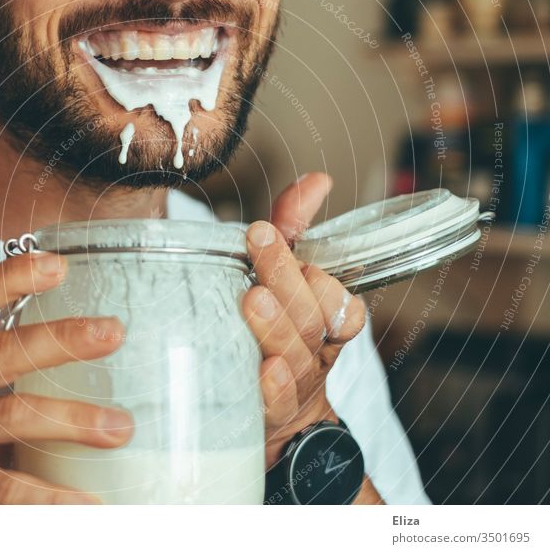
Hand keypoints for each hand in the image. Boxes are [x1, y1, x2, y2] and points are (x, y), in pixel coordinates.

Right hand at [0, 253, 133, 503]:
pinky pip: (3, 490)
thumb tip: (88, 336)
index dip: (9, 278)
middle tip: (114, 331)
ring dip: (71, 419)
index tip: (58, 264)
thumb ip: (2, 360)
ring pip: (10, 416)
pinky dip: (50, 498)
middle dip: (60, 339)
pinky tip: (88, 504)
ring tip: (121, 427)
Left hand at [243, 173, 366, 466]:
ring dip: (277, 326)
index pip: (341, 304)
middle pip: (312, 319)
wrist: (273, 415)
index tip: (296, 250)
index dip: (325, 282)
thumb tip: (318, 181)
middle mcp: (314, 351)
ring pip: (295, 355)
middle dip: (288, 279)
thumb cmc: (276, 333)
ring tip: (254, 300)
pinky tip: (263, 368)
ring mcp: (294, 384)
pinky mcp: (267, 412)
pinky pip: (277, 403)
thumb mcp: (284, 278)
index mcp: (324, 321)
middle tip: (260, 242)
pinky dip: (275, 386)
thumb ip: (296, 228)